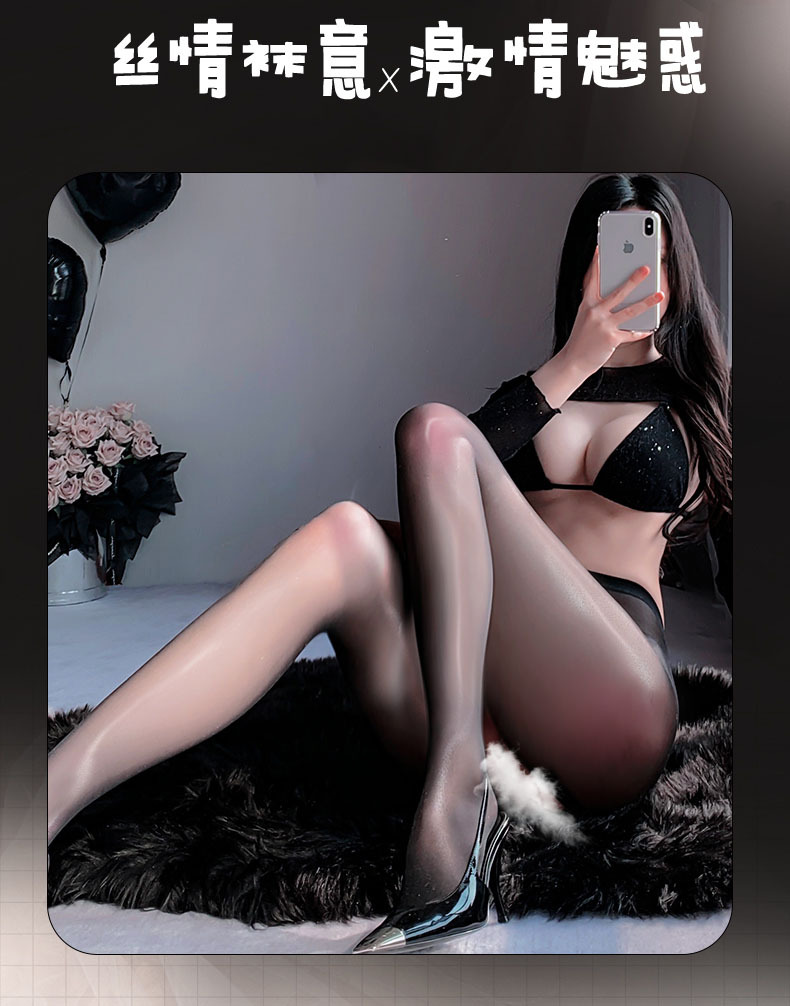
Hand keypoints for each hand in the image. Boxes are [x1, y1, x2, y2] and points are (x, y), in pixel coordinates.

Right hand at [562, 245, 664, 375]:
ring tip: (660, 294)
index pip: (591, 280)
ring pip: (629, 311)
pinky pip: (631, 333)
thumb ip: (596, 305)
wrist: (573, 362)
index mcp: (586, 304)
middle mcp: (594, 312)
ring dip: (647, 302)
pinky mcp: (611, 339)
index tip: (601, 248)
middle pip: (617, 292)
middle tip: (647, 268)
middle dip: (634, 279)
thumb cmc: (581, 340)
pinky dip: (641, 330)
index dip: (596, 263)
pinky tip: (650, 326)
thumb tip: (614, 294)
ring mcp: (603, 325)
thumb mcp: (584, 317)